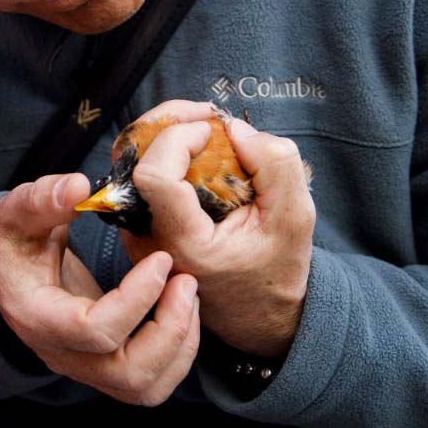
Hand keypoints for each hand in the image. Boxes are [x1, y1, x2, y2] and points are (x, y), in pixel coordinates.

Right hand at [0, 173, 201, 405]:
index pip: (93, 330)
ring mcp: (85, 365)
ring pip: (144, 387)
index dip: (136, 299)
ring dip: (179, 345)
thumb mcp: (18, 211)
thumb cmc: (13, 240)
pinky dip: (177, 352)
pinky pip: (149, 381)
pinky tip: (182, 307)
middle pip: (127, 374)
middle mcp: (62, 352)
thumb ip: (43, 198)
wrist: (4, 270)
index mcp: (38, 316)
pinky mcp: (105, 363)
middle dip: (169, 330)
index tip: (161, 258)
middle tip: (186, 280)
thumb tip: (80, 187)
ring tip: (188, 293)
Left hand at [118, 100, 315, 359]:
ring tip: (205, 125)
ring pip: (131, 161)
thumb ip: (275, 166)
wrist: (257, 312)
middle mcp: (149, 240)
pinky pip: (139, 173)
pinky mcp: (140, 224)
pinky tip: (196, 145)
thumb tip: (234, 128)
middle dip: (169, 121)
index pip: (153, 177)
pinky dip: (164, 149)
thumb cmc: (276, 269)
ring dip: (165, 131)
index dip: (177, 138)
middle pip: (134, 159)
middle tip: (208, 114)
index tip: (212, 130)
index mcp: (184, 244)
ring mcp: (138, 233)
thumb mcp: (296, 218)